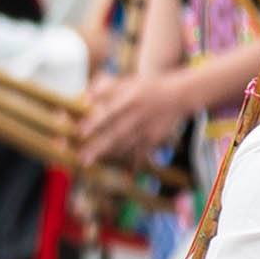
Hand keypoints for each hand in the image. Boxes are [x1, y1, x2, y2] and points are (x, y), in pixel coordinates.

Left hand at [75, 67, 201, 166]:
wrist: (180, 94)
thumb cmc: (147, 87)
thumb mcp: (128, 82)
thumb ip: (105, 88)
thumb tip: (83, 97)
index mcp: (131, 98)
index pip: (111, 111)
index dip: (95, 121)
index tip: (80, 132)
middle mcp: (139, 114)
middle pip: (116, 132)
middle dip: (99, 146)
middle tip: (82, 158)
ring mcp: (148, 128)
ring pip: (126, 144)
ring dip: (108, 154)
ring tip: (89, 163)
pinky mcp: (155, 138)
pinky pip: (142, 153)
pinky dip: (134, 165)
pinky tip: (125, 176)